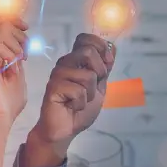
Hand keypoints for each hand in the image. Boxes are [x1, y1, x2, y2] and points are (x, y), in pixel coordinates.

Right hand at [0, 17, 27, 123]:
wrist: (1, 115)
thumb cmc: (10, 100)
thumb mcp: (18, 71)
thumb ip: (17, 54)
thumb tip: (21, 36)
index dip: (13, 20)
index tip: (26, 27)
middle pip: (0, 22)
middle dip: (20, 35)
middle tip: (24, 56)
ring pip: (3, 31)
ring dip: (18, 48)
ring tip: (17, 65)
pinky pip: (0, 44)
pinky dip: (11, 56)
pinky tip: (10, 69)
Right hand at [30, 33, 115, 151]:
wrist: (66, 128)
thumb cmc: (80, 108)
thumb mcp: (100, 86)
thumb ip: (105, 68)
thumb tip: (113, 47)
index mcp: (76, 61)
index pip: (85, 38)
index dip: (100, 46)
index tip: (107, 63)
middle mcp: (66, 64)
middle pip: (88, 52)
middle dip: (100, 72)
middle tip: (93, 88)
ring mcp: (58, 75)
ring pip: (87, 75)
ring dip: (90, 93)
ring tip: (80, 100)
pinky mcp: (53, 88)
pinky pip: (78, 91)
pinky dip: (81, 103)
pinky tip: (72, 106)